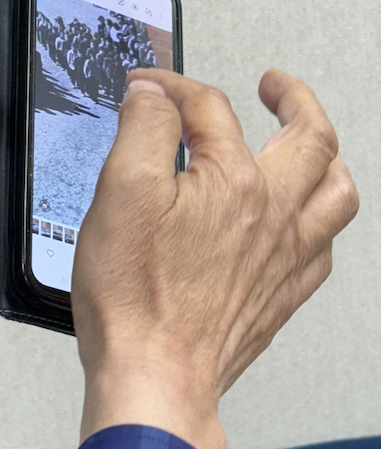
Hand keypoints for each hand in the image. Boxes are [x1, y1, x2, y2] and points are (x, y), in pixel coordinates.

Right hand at [72, 69, 357, 448]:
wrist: (154, 373)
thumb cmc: (136, 294)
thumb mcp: (122, 189)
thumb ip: (143, 128)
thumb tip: (154, 95)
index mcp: (233, 183)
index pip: (210, 108)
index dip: (175, 87)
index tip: (151, 88)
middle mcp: (272, 214)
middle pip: (309, 136)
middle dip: (294, 98)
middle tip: (276, 85)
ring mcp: (284, 255)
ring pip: (336, 192)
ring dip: (326, 156)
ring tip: (309, 141)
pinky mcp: (280, 292)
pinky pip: (323, 245)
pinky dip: (318, 217)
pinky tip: (300, 218)